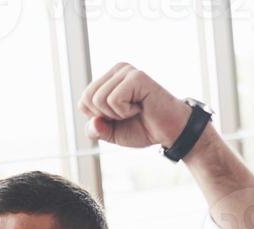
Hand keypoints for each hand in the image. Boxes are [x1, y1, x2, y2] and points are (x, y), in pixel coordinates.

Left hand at [78, 63, 193, 149]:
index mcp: (108, 79)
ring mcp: (127, 71)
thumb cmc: (142, 128)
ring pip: (99, 99)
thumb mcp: (111, 133)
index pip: (83, 101)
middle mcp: (117, 71)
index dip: (97, 118)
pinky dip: (125, 111)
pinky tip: (141, 107)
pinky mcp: (137, 77)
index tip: (119, 117)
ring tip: (135, 110)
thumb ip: (96, 129)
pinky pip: (114, 100)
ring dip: (116, 114)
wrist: (169, 131)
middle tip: (127, 114)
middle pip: (88, 99)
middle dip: (105, 116)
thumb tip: (93, 122)